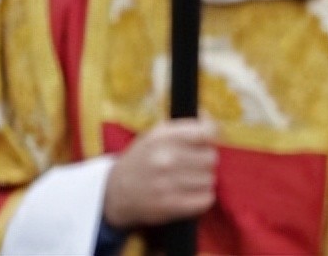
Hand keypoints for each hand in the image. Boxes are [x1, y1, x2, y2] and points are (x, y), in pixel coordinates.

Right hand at [102, 117, 217, 228]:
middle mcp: (166, 158)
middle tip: (194, 163)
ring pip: (209, 179)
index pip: (207, 132)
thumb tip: (210, 120)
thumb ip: (185, 125)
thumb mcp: (156, 133)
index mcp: (164, 137)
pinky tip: (191, 193)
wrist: (115, 192)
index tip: (208, 140)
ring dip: (203, 180)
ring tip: (189, 179)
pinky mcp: (170, 206)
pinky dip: (202, 198)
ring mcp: (168, 183)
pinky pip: (205, 200)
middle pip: (211, 157)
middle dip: (205, 160)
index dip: (212, 135)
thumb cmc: (143, 158)